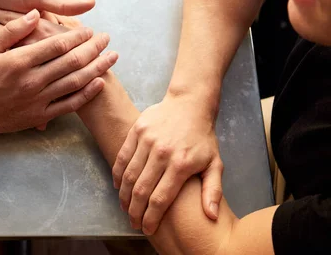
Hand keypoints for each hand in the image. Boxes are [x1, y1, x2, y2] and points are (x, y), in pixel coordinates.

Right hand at [0, 9, 118, 138]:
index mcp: (20, 62)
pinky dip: (87, 93)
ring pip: (75, 82)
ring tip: (112, 57)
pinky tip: (99, 82)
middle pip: (72, 62)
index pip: (57, 45)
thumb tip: (35, 14)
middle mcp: (33, 81)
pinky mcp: (41, 116)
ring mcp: (39, 100)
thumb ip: (11, 31)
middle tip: (106, 38)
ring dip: (97, 68)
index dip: (77, 36)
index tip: (89, 29)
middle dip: (93, 48)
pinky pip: (69, 105)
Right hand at [112, 94, 222, 235]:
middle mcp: (162, 153)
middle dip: (134, 211)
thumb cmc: (202, 137)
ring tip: (125, 207)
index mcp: (181, 164)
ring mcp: (147, 140)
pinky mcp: (136, 131)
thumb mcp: (214, 163)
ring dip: (124, 195)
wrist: (189, 104)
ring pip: (129, 175)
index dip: (151, 217)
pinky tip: (118, 185)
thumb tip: (211, 216)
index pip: (160, 198)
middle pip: (141, 190)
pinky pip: (122, 157)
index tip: (147, 228)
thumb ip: (212, 191)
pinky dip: (117, 174)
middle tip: (133, 222)